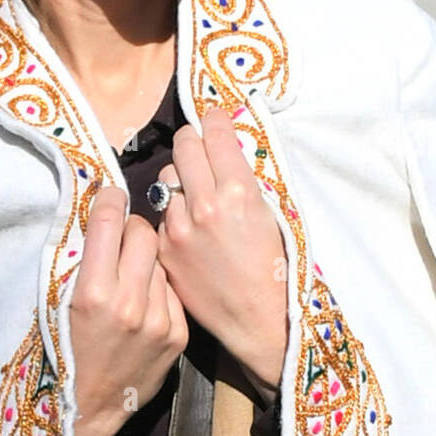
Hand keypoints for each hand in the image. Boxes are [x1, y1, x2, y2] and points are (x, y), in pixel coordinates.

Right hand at [69, 186, 187, 435]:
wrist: (88, 408)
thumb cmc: (63, 348)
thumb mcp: (57, 301)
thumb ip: (80, 258)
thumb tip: (101, 211)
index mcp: (92, 293)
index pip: (110, 222)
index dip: (110, 200)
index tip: (110, 194)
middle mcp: (129, 304)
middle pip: (144, 232)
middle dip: (132, 228)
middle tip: (122, 238)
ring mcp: (159, 321)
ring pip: (161, 259)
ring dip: (146, 259)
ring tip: (131, 275)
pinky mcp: (178, 335)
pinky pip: (172, 290)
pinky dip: (158, 288)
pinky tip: (144, 302)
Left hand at [156, 106, 288, 391]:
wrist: (257, 319)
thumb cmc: (274, 266)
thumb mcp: (268, 213)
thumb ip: (241, 177)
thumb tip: (223, 145)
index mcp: (237, 191)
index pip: (215, 134)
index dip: (214, 120)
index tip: (213, 117)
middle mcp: (203, 204)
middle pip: (183, 145)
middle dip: (192, 141)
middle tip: (199, 146)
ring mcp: (178, 228)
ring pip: (167, 178)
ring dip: (180, 180)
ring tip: (195, 195)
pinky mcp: (163, 248)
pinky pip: (161, 213)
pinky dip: (172, 213)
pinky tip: (188, 228)